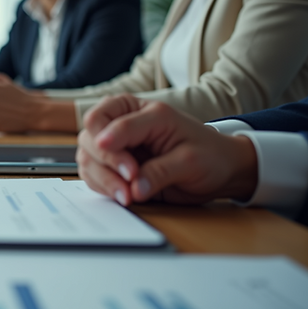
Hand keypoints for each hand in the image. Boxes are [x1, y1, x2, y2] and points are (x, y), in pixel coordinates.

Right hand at [76, 94, 258, 206]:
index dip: (114, 148)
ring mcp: (116, 143)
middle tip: (129, 184)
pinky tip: (122, 195)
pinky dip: (101, 186)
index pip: (111, 121)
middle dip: (105, 162)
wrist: (220, 169)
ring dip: (102, 178)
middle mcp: (125, 122)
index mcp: (147, 112)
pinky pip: (92, 172)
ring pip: (86, 155)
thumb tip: (135, 188)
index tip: (128, 171)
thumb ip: (160, 172)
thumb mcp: (191, 161)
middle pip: (89, 135)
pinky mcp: (113, 164)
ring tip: (126, 196)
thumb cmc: (210, 156)